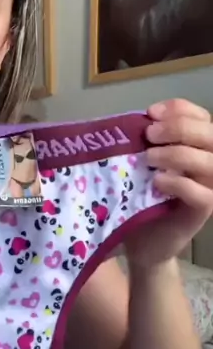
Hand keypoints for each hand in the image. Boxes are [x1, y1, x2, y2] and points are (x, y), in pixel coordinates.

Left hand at [124, 98, 212, 267]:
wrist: (143, 240)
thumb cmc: (142, 197)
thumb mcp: (143, 163)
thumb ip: (148, 142)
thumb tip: (142, 120)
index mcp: (198, 146)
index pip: (201, 115)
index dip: (179, 109)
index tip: (150, 114)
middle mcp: (210, 163)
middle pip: (210, 134)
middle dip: (179, 127)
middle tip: (150, 135)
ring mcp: (211, 187)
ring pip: (210, 162)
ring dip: (178, 154)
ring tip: (149, 159)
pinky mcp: (204, 211)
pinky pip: (202, 194)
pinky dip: (180, 183)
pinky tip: (158, 182)